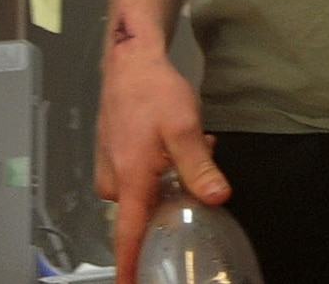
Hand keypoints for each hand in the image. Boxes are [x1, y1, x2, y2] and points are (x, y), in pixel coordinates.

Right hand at [97, 51, 226, 283]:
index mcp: (130, 182)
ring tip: (195, 143)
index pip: (128, 238)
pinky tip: (178, 142)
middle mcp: (114, 184)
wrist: (129, 65)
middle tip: (202, 158)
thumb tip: (217, 199)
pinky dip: (164, 166)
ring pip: (150, 191)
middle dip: (179, 194)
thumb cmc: (154, 94)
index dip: (131, 268)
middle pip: (149, 211)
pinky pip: (143, 178)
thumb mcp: (184, 129)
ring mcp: (111, 172)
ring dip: (175, 175)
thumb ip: (199, 167)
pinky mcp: (113, 161)